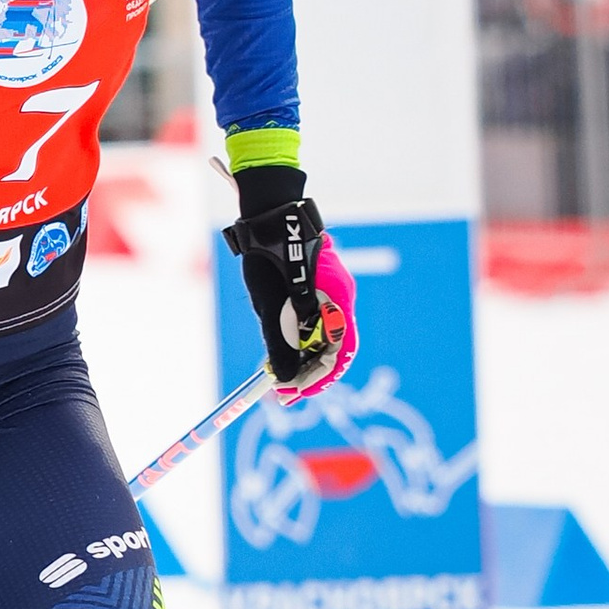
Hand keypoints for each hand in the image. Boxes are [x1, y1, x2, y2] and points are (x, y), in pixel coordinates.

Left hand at [225, 169, 357, 390]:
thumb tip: (284, 378)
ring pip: (321, 337)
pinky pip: (314, 323)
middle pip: (331, 348)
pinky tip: (280, 351)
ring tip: (276, 378)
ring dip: (301, 359)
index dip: (317, 378)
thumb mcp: (270, 304)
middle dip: (307, 374)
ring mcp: (330, 293)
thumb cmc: (270, 255)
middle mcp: (339, 299)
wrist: (269, 213)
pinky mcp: (316, 289)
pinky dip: (299, 340)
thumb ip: (280, 341)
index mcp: (337, 302)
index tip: (293, 395)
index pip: (338, 353)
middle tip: (280, 395)